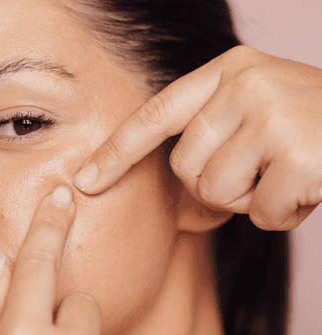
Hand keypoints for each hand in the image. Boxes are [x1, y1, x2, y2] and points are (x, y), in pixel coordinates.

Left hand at [72, 45, 321, 230]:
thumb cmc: (312, 125)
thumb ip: (210, 137)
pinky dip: (282, 215)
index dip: (116, 152)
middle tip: (259, 172)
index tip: (84, 181)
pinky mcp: (300, 154)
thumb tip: (176, 202)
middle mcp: (246, 84)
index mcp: (229, 70)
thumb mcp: (257, 113)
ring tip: (285, 174)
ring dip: (249, 200)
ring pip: (217, 193)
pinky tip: (309, 188)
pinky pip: (262, 213)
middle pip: (185, 168)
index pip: (155, 115)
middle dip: (216, 186)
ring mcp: (274, 115)